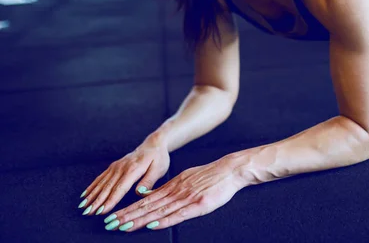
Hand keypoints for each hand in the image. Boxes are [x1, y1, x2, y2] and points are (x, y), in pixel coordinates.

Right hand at [78, 136, 169, 218]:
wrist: (154, 144)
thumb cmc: (158, 158)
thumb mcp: (159, 169)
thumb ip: (149, 181)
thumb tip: (139, 193)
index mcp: (133, 169)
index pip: (119, 188)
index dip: (109, 201)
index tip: (101, 211)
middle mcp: (121, 167)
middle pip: (107, 187)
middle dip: (96, 201)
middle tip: (86, 213)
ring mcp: (116, 166)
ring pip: (101, 183)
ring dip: (91, 195)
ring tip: (83, 207)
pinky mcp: (114, 166)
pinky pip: (101, 177)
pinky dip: (92, 186)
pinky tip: (85, 195)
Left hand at [103, 157, 242, 231]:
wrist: (229, 170)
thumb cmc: (210, 176)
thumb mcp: (186, 178)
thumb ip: (169, 188)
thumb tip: (151, 196)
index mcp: (172, 186)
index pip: (145, 201)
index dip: (127, 210)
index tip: (112, 217)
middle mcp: (175, 192)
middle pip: (147, 207)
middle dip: (126, 216)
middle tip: (109, 224)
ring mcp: (186, 198)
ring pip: (158, 212)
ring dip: (138, 220)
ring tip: (122, 227)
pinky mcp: (198, 205)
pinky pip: (178, 215)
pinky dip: (163, 221)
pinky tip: (151, 225)